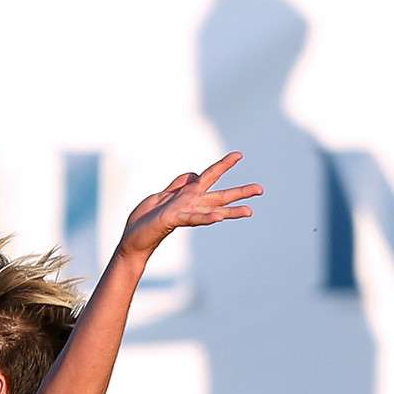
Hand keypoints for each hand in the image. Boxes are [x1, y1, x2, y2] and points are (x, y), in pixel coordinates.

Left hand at [119, 152, 262, 258]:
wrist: (132, 238)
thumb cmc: (147, 219)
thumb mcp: (162, 195)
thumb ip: (179, 185)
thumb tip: (194, 174)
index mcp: (189, 196)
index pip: (209, 177)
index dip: (223, 165)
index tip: (239, 154)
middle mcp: (191, 205)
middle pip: (220, 196)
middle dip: (240, 193)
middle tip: (261, 189)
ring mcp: (184, 212)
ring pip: (211, 210)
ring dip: (231, 211)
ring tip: (250, 211)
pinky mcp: (173, 219)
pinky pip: (193, 218)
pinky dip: (206, 217)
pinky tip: (219, 218)